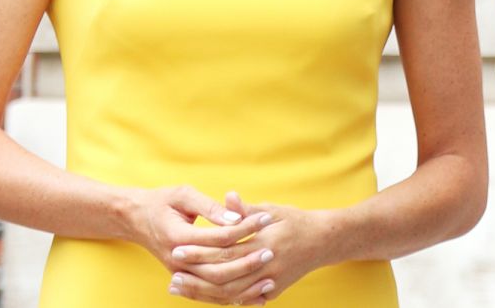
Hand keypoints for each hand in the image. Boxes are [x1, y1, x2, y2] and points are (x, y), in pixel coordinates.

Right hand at [122, 185, 274, 303]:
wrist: (137, 219)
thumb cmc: (162, 202)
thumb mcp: (184, 195)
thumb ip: (209, 207)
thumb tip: (235, 217)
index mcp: (179, 237)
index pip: (219, 238)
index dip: (244, 228)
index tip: (266, 218)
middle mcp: (178, 261)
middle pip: (218, 269)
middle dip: (247, 261)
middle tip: (271, 250)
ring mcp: (181, 274)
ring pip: (215, 289)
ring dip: (243, 287)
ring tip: (269, 280)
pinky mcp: (185, 279)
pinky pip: (210, 296)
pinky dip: (233, 299)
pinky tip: (254, 297)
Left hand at [167, 191, 333, 303]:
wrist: (323, 241)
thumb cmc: (295, 221)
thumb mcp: (272, 210)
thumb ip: (246, 210)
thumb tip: (227, 198)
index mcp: (265, 242)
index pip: (225, 251)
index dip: (200, 252)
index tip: (178, 249)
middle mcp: (267, 265)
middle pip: (224, 277)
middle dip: (195, 277)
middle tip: (172, 274)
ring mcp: (270, 281)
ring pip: (230, 293)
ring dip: (202, 292)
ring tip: (179, 287)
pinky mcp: (272, 291)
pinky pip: (243, 299)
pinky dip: (222, 299)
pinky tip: (203, 295)